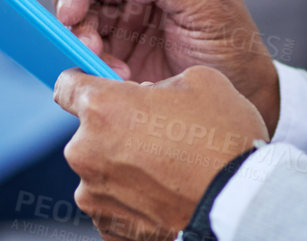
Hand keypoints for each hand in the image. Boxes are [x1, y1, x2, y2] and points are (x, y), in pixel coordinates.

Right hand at [54, 0, 280, 132]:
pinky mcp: (118, 50)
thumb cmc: (234, 48)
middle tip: (72, 13)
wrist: (238, 103)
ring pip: (85, 8)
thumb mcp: (207, 7)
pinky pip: (88, 44)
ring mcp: (128, 17)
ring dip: (80, 27)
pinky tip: (113, 72)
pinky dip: (89, 56)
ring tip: (91, 49)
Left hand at [54, 65, 266, 240]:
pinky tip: (165, 195)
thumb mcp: (198, 81)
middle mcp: (85, 152)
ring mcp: (94, 196)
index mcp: (102, 108)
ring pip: (101, 170)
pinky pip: (113, 204)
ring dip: (124, 167)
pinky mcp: (108, 229)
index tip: (97, 89)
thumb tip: (149, 95)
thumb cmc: (222, 141)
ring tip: (168, 170)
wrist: (239, 206)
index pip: (67, 85)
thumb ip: (159, 83)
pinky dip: (132, 200)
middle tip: (158, 136)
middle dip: (116, 130)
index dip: (83, 83)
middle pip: (89, 132)